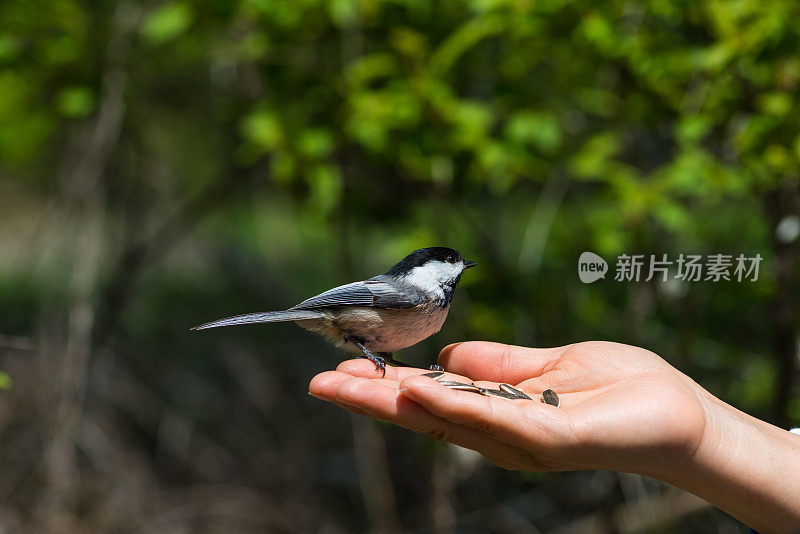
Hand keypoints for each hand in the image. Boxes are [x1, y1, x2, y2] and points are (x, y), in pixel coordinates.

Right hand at [309, 341, 707, 475]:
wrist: (677, 413)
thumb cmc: (616, 388)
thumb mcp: (541, 366)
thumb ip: (495, 365)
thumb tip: (445, 355)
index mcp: (495, 412)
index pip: (429, 398)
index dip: (384, 386)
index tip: (342, 371)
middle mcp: (498, 433)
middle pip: (425, 415)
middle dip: (370, 400)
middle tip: (319, 384)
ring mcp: (521, 439)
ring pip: (446, 421)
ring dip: (395, 403)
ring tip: (347, 385)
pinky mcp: (549, 438)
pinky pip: (493, 420)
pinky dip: (451, 405)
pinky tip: (417, 390)